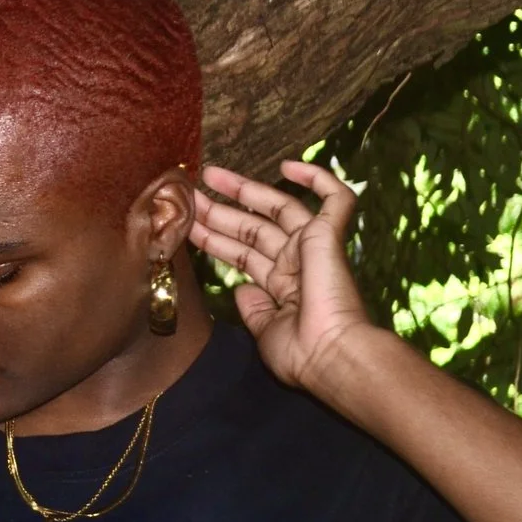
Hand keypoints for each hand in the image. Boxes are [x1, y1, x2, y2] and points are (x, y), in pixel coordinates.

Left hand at [188, 160, 378, 392]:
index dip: (215, 238)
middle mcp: (297, 263)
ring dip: (244, 190)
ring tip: (209, 175)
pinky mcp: (330, 237)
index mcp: (282, 286)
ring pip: (278, 208)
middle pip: (253, 228)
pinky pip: (335, 199)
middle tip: (191, 193)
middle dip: (220, 210)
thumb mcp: (264, 331)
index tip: (186, 224)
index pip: (242, 253)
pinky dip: (318, 178)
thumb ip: (253, 308)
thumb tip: (241, 290)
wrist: (331, 356)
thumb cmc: (300, 353)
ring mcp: (314, 248)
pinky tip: (287, 166)